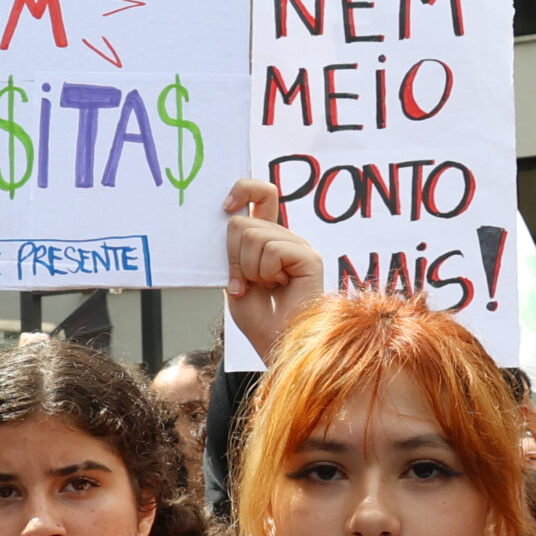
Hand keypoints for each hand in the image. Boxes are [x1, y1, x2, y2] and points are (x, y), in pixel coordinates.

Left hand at [225, 179, 323, 359]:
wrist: (279, 346)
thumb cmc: (261, 320)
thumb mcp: (235, 281)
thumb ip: (233, 252)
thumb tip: (230, 219)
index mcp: (270, 239)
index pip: (261, 194)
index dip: (243, 189)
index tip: (226, 206)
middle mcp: (286, 239)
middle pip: (242, 222)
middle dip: (233, 257)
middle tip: (245, 283)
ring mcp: (299, 247)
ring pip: (253, 236)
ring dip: (248, 270)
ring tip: (266, 288)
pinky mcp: (309, 258)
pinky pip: (272, 250)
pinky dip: (265, 272)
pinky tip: (280, 287)